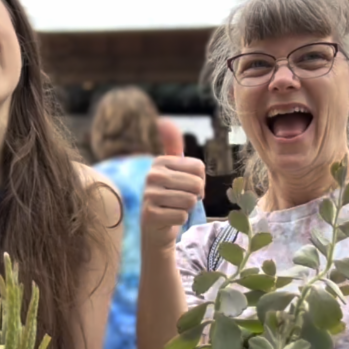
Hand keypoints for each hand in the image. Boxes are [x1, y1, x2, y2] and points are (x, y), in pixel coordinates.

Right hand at [142, 119, 204, 251]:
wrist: (155, 228)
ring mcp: (149, 195)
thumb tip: (163, 121)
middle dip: (195, 196)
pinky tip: (169, 219)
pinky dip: (179, 220)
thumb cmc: (170, 197)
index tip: (187, 187)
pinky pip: (182, 216)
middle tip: (182, 200)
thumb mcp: (173, 170)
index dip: (200, 181)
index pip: (199, 168)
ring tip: (175, 208)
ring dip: (187, 209)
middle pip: (196, 184)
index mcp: (160, 161)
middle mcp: (152, 175)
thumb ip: (172, 146)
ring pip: (190, 201)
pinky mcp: (150, 214)